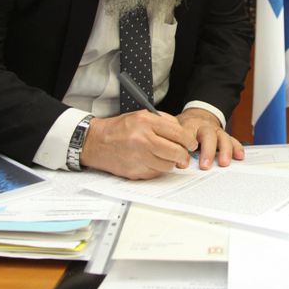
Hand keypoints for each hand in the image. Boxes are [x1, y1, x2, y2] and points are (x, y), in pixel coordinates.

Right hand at [80, 110, 196, 178]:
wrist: (96, 142)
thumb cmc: (120, 128)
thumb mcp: (142, 116)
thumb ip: (164, 121)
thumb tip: (183, 135)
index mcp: (146, 123)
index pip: (178, 134)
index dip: (189, 141)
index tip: (192, 144)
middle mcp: (142, 140)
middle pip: (176, 152)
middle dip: (183, 155)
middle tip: (183, 155)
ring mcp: (138, 158)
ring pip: (168, 166)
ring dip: (171, 163)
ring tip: (165, 157)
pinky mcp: (135, 172)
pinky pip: (156, 173)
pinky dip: (158, 169)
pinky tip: (152, 161)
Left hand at [177, 108, 244, 168]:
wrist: (198, 117)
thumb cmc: (186, 127)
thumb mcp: (175, 131)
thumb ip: (174, 143)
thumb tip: (173, 161)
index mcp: (190, 125)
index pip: (187, 135)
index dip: (185, 148)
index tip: (183, 163)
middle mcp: (205, 127)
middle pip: (208, 136)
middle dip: (208, 151)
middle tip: (205, 166)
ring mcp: (216, 131)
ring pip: (223, 137)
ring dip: (225, 150)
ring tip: (224, 163)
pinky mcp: (224, 136)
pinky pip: (233, 140)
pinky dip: (237, 148)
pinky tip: (239, 156)